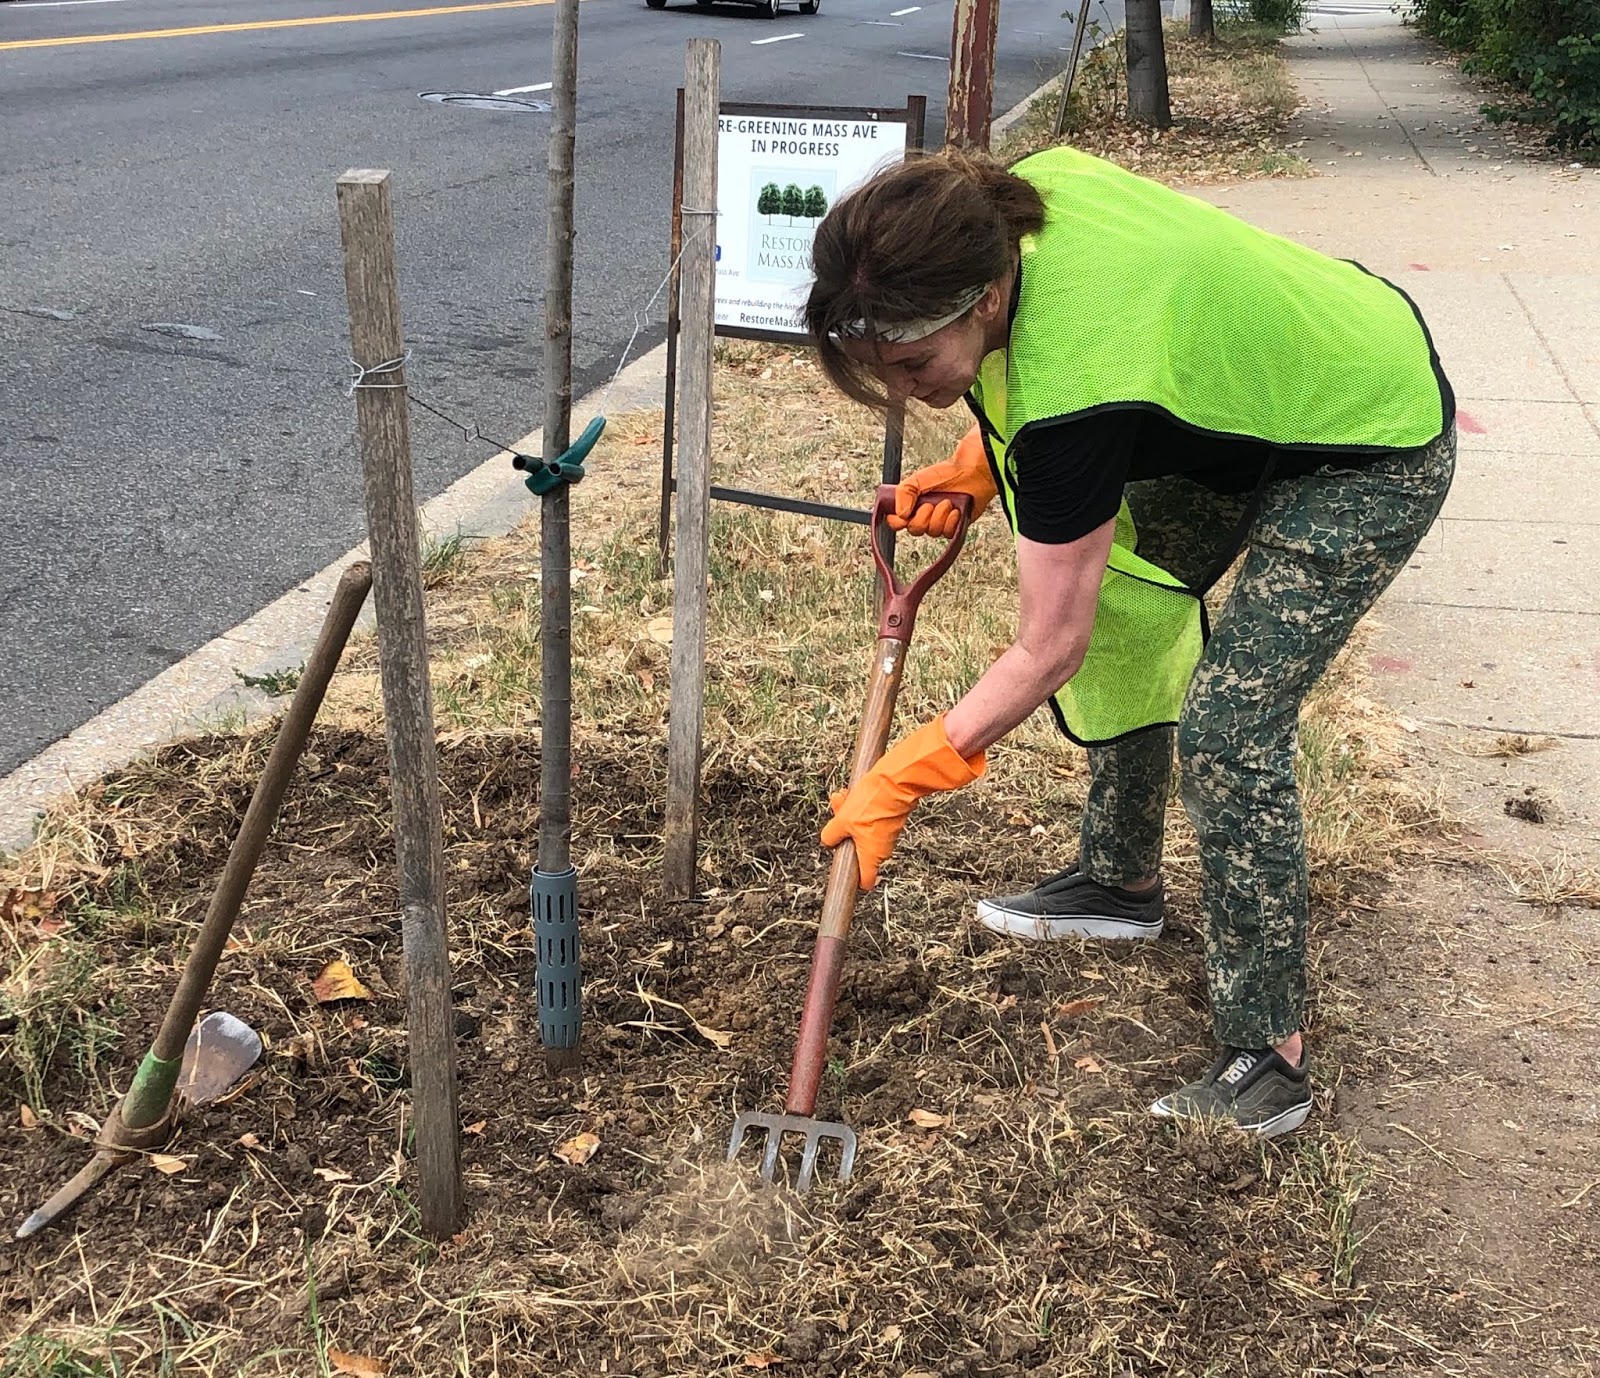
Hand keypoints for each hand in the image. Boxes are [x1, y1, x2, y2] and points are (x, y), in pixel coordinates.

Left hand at [820, 715, 985, 888]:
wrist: (895, 781)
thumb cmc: (873, 805)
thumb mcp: (842, 822)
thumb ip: (831, 835)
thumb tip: (828, 840)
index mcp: (872, 856)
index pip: (866, 881)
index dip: (854, 880)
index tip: (845, 874)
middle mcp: (882, 848)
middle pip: (857, 848)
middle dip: (844, 833)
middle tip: (837, 818)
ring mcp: (886, 832)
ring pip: (861, 829)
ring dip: (849, 816)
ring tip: (843, 798)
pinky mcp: (888, 817)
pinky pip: (868, 817)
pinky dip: (860, 807)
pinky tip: (853, 793)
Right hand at [888, 426, 996, 538]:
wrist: (972, 474)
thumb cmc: (947, 473)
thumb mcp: (918, 479)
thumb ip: (903, 493)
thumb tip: (900, 514)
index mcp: (912, 504)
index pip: (896, 521)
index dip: (898, 522)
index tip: (904, 516)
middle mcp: (924, 515)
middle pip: (915, 530)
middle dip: (923, 517)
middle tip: (931, 504)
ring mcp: (939, 522)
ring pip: (932, 532)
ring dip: (940, 517)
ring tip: (947, 502)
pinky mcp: (954, 526)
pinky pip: (947, 534)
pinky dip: (952, 521)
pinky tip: (956, 510)